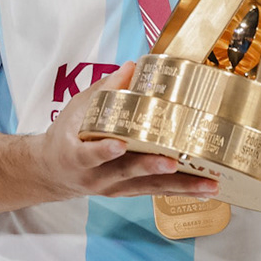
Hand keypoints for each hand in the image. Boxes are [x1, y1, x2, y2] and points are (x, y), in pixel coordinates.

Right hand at [29, 65, 219, 201]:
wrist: (53, 173)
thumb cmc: (66, 137)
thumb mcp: (77, 110)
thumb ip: (105, 91)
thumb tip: (132, 67)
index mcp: (78, 155)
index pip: (90, 154)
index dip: (104, 150)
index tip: (119, 144)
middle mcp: (97, 177)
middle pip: (127, 173)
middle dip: (151, 168)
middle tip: (174, 163)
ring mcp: (114, 188)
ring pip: (148, 187)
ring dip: (179, 187)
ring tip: (207, 185)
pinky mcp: (127, 192)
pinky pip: (155, 192)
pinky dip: (180, 192)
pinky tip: (203, 191)